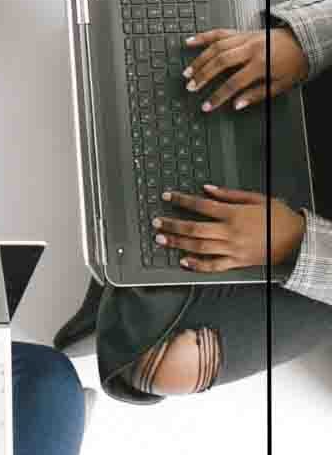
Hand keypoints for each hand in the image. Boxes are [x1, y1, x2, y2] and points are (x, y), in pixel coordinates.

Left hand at [152, 185, 305, 271]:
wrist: (297, 238)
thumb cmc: (278, 216)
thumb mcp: (255, 197)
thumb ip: (229, 194)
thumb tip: (207, 188)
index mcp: (234, 214)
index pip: (200, 206)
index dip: (181, 200)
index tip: (167, 197)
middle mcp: (230, 232)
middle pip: (194, 228)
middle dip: (172, 225)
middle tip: (156, 222)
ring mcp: (233, 249)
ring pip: (199, 247)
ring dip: (178, 244)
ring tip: (161, 240)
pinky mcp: (237, 262)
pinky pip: (214, 266)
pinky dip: (197, 265)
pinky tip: (184, 262)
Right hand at [183, 27, 306, 111]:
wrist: (301, 41)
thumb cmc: (292, 64)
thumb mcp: (280, 85)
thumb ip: (256, 95)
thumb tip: (236, 104)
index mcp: (261, 64)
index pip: (234, 83)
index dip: (218, 96)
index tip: (207, 105)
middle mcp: (250, 49)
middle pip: (220, 62)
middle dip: (203, 76)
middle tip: (191, 87)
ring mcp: (244, 38)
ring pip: (216, 47)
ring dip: (199, 60)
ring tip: (188, 72)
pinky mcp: (241, 32)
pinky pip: (219, 32)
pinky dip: (203, 37)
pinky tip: (190, 41)